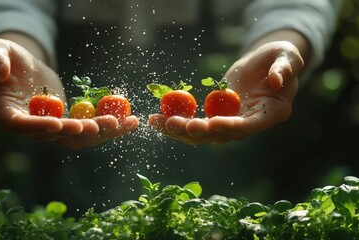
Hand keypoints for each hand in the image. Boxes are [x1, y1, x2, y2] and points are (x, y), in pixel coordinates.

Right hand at [0, 38, 138, 148]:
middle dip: (82, 131)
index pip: (21, 125)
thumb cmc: (6, 57)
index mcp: (5, 113)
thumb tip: (1, 71)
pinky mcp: (67, 124)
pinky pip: (87, 129)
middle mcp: (27, 127)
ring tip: (127, 123)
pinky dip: (107, 127)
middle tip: (104, 123)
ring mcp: (49, 129)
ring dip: (102, 133)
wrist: (23, 68)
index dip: (41, 127)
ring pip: (77, 137)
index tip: (62, 123)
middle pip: (56, 136)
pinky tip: (127, 121)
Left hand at [148, 41, 303, 144]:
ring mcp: (230, 123)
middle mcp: (249, 124)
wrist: (266, 64)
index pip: (249, 125)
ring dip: (179, 130)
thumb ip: (285, 68)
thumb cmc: (280, 57)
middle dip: (196, 131)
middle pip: (221, 135)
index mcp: (270, 114)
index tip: (211, 123)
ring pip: (203, 134)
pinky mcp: (215, 117)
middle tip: (174, 123)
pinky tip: (157, 117)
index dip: (231, 126)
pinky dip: (176, 122)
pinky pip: (195, 123)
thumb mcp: (287, 57)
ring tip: (157, 121)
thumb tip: (277, 80)